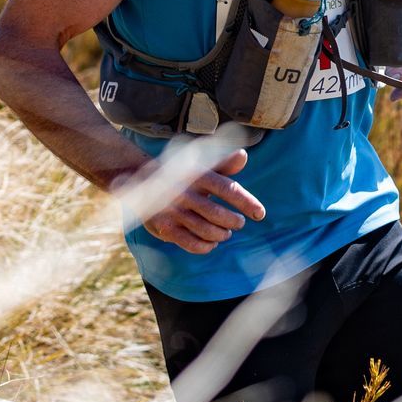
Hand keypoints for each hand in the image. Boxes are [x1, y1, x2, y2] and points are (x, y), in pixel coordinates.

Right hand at [137, 149, 266, 253]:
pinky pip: (191, 243)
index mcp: (197, 174)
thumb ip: (224, 164)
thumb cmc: (182, 175)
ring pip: (206, 231)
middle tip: (239, 222)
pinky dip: (206, 246)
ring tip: (226, 232)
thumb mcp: (201, 165)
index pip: (227, 188)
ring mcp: (173, 211)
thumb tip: (243, 155)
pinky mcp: (164, 228)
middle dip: (234, 222)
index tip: (260, 214)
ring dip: (221, 235)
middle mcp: (184, 192)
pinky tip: (211, 243)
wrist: (140, 180)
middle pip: (217, 214)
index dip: (246, 202)